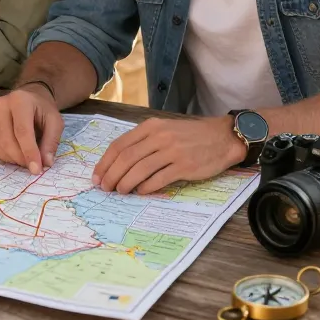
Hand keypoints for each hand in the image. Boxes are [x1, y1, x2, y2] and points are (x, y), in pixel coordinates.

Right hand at [0, 85, 62, 174]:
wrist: (28, 99)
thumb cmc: (42, 111)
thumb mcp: (55, 122)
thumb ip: (51, 142)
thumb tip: (46, 163)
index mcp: (20, 100)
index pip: (22, 131)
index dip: (29, 152)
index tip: (37, 170)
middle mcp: (0, 105)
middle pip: (6, 141)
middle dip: (20, 159)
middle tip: (32, 165)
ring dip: (11, 159)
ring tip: (24, 157)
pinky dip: (1, 156)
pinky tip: (12, 152)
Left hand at [93, 115, 245, 194]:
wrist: (223, 137)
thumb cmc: (190, 135)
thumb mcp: (164, 129)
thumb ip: (143, 142)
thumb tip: (119, 164)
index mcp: (150, 127)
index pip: (119, 145)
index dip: (105, 162)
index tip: (97, 176)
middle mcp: (159, 137)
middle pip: (126, 158)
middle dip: (112, 175)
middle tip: (105, 188)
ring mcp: (172, 151)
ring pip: (139, 169)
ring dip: (125, 183)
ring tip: (120, 192)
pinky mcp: (184, 166)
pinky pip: (158, 179)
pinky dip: (146, 187)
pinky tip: (140, 192)